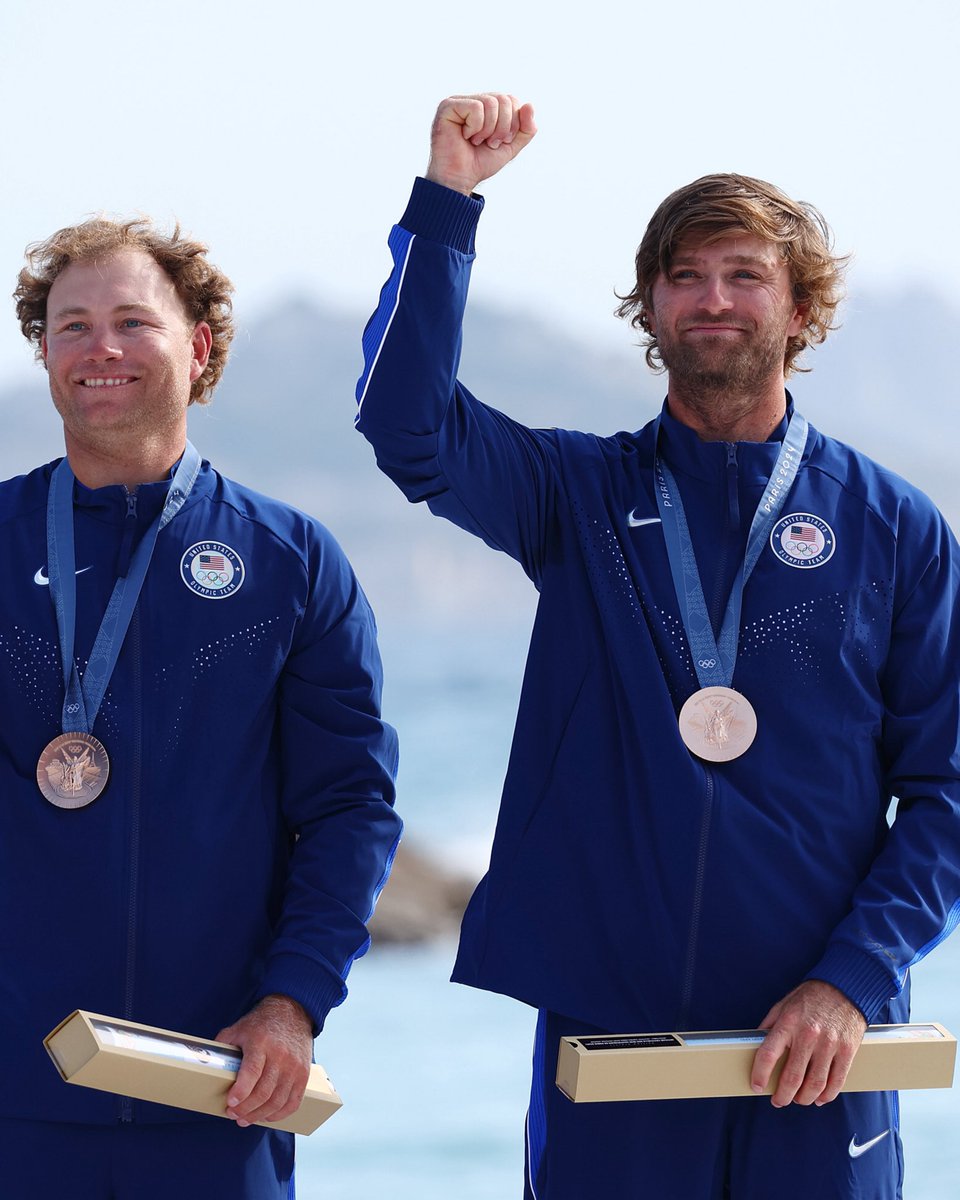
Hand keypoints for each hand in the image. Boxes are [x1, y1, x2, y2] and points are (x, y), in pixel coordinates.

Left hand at [216, 994, 313, 1126]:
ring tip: (245, 1119)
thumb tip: (204, 1062)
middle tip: (232, 1114)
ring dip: (259, 1115)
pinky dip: (279, 1114)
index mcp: (261, 1042)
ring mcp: (294, 1066)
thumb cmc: (262, 1023)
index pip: (252, 1071)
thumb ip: (223, 1045)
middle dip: (245, 1109)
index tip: (230, 1103)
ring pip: (277, 1101)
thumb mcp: (239, 1028)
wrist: (292, 1012)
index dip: (241, 1091)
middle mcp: (280, 1055)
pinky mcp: (303, 1074)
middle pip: (264, 1091)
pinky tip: (266, 1116)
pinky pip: (293, 1102)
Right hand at [425, 93, 535, 194]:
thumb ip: (526, 129)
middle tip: (489, 143)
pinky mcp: (447, 106)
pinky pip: (475, 108)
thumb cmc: (480, 163)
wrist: (459, 179)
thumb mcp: (510, 146)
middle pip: (504, 99)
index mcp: (486, 107)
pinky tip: (465, 136)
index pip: (511, 100)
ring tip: (476, 141)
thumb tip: (529, 105)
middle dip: (502, 127)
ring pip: (490, 102)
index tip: (499, 142)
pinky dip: (475, 127)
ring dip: (488, 130)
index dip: (513, 124)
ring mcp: (459, 101)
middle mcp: (473, 100)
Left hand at [751, 980, 866, 1107]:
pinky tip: (819, 1098)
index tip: (756, 1086)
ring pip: (815, 1084)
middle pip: (793, 1077)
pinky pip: (837, 1082)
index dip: (760, 1074)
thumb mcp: (783, 1004)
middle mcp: (808, 1035)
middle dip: (783, 1095)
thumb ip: (770, 1025)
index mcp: (788, 1023)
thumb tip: (756, 1045)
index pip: (768, 1054)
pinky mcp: (847, 1051)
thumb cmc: (811, 997)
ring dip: (804, 1098)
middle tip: (778, 1100)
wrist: (845, 987)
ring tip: (798, 1100)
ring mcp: (830, 1044)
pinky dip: (826, 1095)